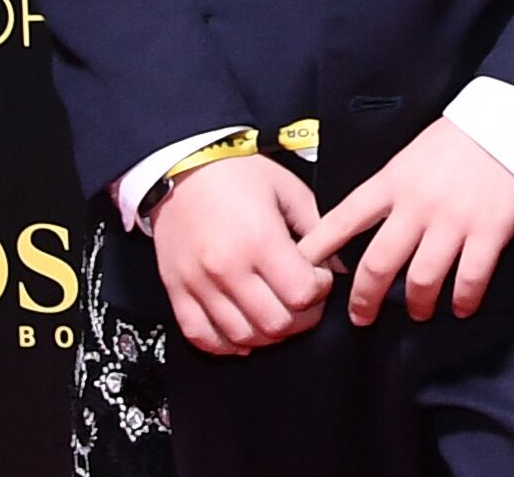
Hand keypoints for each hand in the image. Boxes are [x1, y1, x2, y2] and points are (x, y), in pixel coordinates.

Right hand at [148, 155, 329, 356]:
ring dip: (269, 334)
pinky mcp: (177, 293)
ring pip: (242, 336)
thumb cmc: (237, 174)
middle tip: (305, 301)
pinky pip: (201, 337)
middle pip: (275, 323)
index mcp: (259, 239)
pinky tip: (244, 333)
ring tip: (278, 313)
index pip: (301, 294)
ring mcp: (199, 285)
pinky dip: (226, 344)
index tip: (320, 278)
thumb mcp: (289, 190)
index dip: (320, 291)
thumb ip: (318, 228)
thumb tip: (336, 264)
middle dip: (302, 318)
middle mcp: (227, 268)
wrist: (181, 168)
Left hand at [300, 119, 513, 326]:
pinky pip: (470, 279)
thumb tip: (371, 222)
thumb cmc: (464, 135)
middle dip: (365, 299)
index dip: (317, 250)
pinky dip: (464, 300)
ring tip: (419, 311)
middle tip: (361, 316)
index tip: (299, 273)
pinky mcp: (489, 231)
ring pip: (421, 280)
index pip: (343, 220)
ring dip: (417, 304)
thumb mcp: (414, 153)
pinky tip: (462, 307)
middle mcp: (417, 205)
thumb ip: (393, 187)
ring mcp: (453, 220)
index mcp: (394, 180)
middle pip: (377, 265)